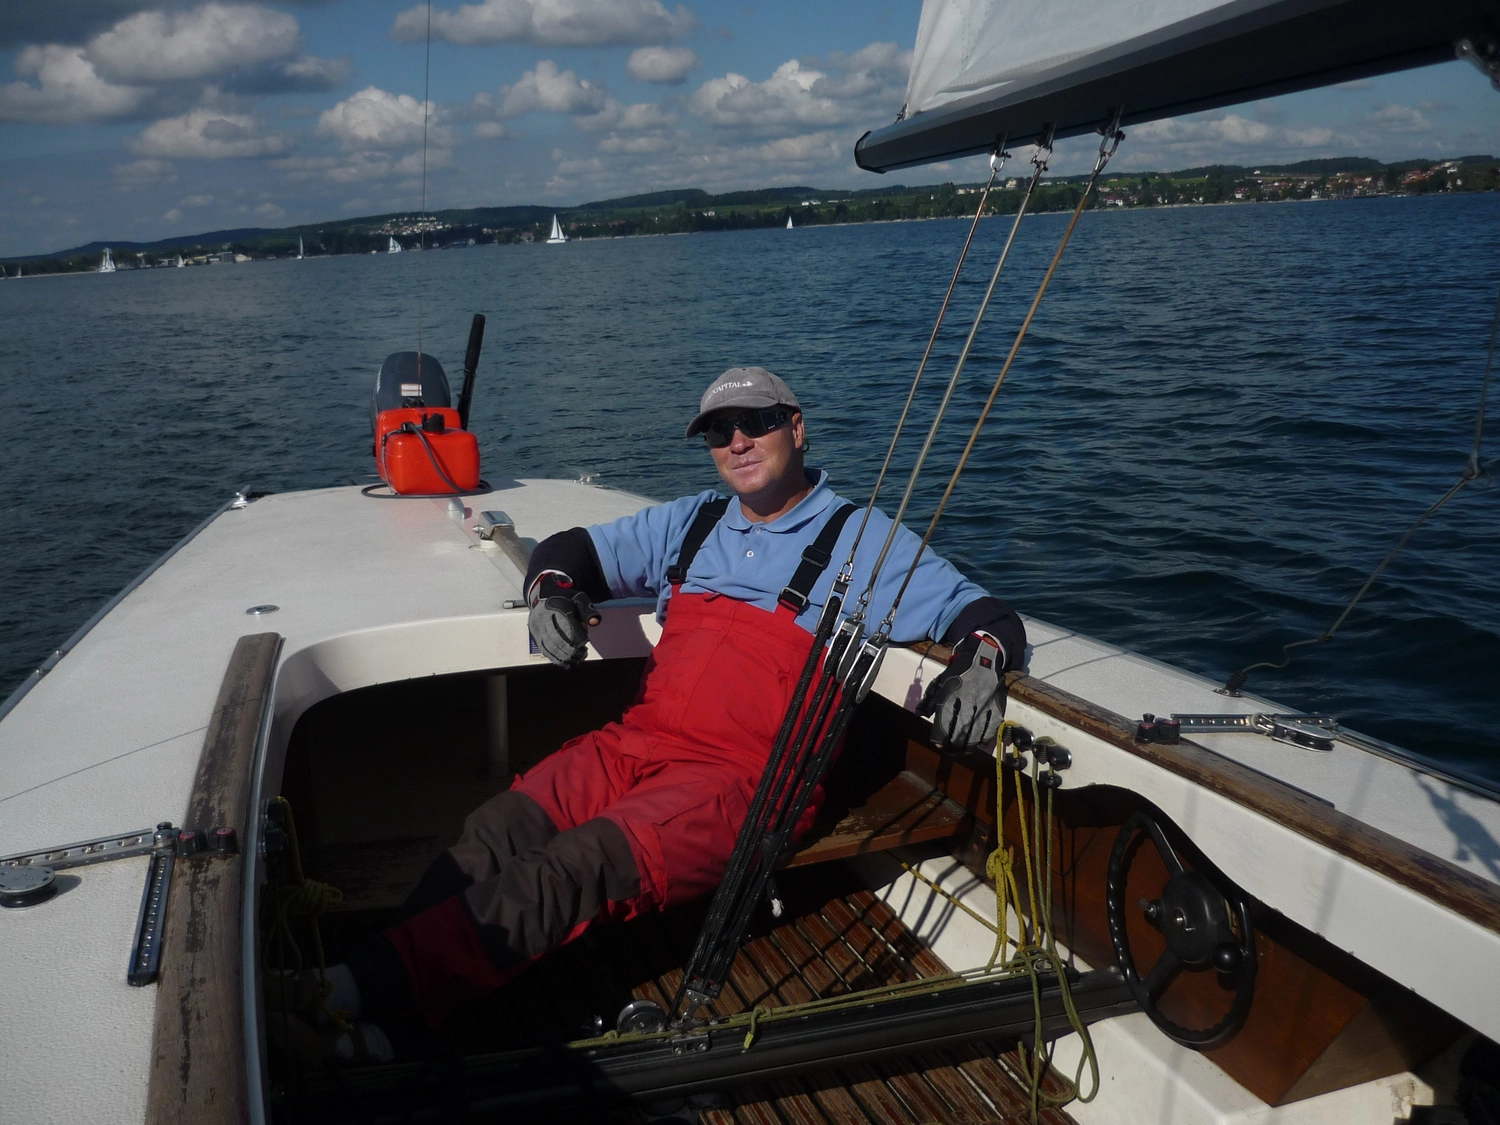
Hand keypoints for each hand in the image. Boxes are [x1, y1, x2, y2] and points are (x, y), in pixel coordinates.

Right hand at [526, 571, 599, 667]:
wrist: (542, 595)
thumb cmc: (564, 598)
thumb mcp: (579, 598)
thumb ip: (588, 610)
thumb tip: (595, 622)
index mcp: (557, 608)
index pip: (568, 627)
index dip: (578, 638)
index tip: (586, 644)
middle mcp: (544, 618)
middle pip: (558, 639)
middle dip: (572, 650)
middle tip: (583, 655)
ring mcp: (538, 628)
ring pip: (550, 647)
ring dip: (564, 656)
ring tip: (577, 660)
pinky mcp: (535, 635)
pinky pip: (544, 649)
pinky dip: (555, 658)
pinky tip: (565, 662)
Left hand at [919, 632, 1005, 749]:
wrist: (983, 659)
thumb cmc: (958, 672)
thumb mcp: (940, 683)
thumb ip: (929, 700)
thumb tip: (919, 714)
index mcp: (951, 698)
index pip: (944, 724)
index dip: (940, 737)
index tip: (938, 743)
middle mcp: (967, 705)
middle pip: (959, 733)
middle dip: (953, 745)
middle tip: (951, 750)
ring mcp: (983, 708)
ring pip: (974, 735)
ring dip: (967, 745)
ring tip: (963, 750)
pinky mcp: (996, 709)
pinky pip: (989, 729)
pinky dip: (983, 738)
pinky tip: (978, 742)